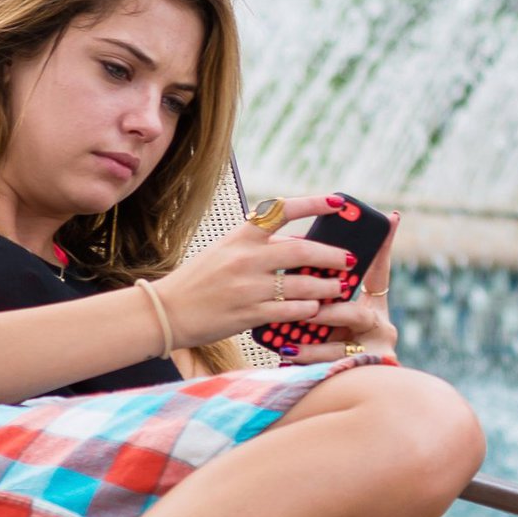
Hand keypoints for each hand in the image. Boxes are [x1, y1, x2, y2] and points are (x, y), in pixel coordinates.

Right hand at [150, 194, 356, 348]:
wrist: (167, 311)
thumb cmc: (200, 280)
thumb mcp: (225, 251)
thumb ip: (259, 246)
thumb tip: (301, 243)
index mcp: (240, 236)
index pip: (282, 211)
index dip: (314, 204)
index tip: (338, 202)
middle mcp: (246, 258)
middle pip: (302, 250)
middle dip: (332, 255)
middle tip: (350, 259)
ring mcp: (248, 287)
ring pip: (302, 284)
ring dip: (327, 286)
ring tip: (340, 287)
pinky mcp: (249, 314)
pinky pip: (290, 310)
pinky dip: (308, 309)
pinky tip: (316, 309)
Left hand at [282, 210, 401, 364]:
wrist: (353, 391)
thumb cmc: (331, 344)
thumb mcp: (330, 317)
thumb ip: (321, 291)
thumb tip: (301, 251)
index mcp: (374, 307)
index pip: (379, 273)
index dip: (384, 247)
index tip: (390, 218)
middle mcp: (381, 327)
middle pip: (359, 312)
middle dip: (332, 309)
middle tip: (310, 304)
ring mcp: (375, 351)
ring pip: (344, 343)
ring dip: (315, 340)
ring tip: (290, 337)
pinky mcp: (363, 372)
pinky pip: (332, 366)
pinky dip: (309, 359)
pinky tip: (287, 354)